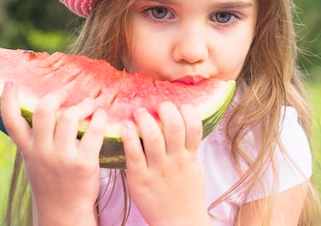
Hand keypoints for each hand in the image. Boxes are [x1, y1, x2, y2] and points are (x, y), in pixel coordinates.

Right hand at [0, 81, 106, 225]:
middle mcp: (42, 152)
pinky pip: (93, 132)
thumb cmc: (53, 180)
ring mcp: (62, 158)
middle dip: (56, 96)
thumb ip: (36, 138)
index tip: (10, 82)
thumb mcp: (36, 160)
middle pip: (44, 111)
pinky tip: (102, 115)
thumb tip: (46, 108)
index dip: (7, 100)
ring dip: (83, 105)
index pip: (10, 122)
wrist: (64, 212)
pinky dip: (100, 118)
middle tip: (65, 94)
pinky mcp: (84, 163)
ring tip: (90, 104)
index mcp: (28, 150)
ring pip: (70, 117)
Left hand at [121, 102, 211, 225]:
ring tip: (139, 112)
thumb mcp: (194, 167)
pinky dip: (130, 137)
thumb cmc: (186, 194)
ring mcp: (158, 169)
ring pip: (153, 136)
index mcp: (190, 156)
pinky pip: (134, 154)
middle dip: (165, 109)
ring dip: (145, 119)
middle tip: (157, 106)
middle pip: (173, 125)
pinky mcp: (140, 179)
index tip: (177, 106)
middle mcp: (175, 160)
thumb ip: (189, 147)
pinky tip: (126, 127)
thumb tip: (184, 123)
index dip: (186, 110)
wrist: (179, 222)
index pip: (193, 125)